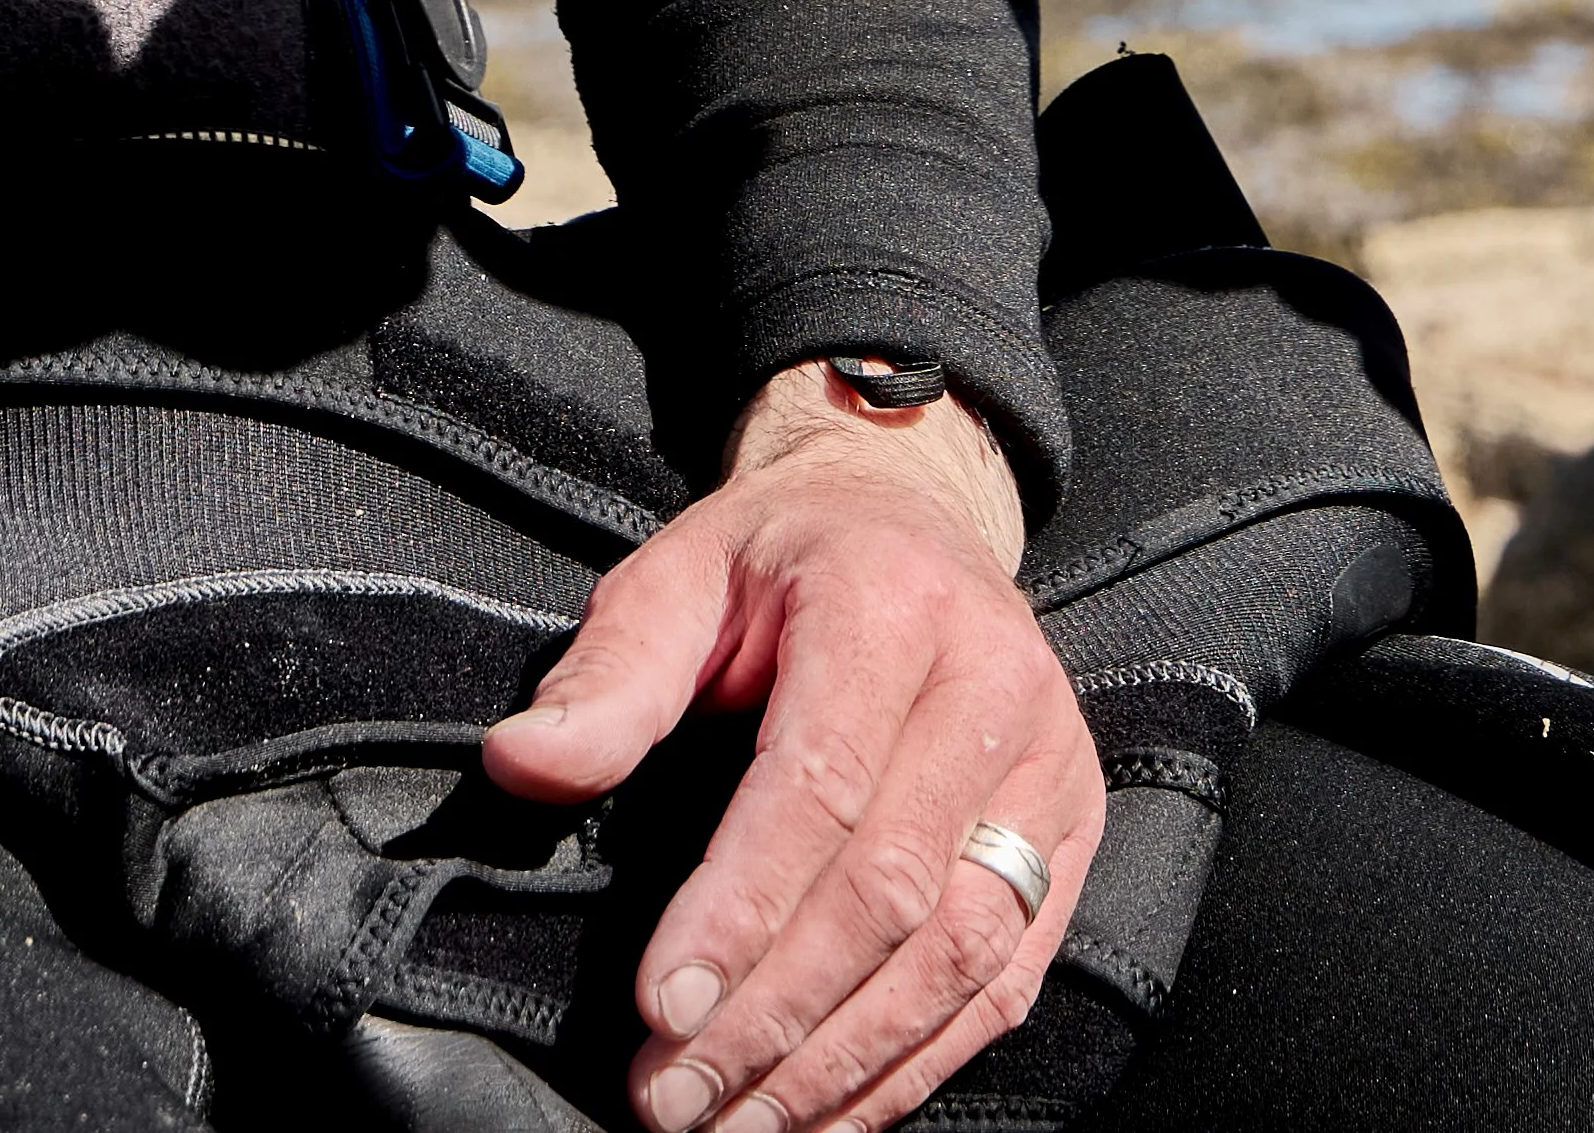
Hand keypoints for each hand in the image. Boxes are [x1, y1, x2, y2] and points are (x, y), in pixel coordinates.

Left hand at [482, 369, 1090, 1132]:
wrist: (914, 522)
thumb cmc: (780, 563)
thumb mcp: (678, 577)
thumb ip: (609, 677)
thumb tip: (522, 765)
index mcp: (893, 604)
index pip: (821, 785)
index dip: (741, 909)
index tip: (660, 1007)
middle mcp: (997, 686)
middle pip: (893, 889)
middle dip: (776, 1016)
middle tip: (673, 1097)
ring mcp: (1050, 768)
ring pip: (960, 953)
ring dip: (841, 1064)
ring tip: (734, 1125)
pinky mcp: (1072, 836)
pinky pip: (1004, 978)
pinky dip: (913, 1064)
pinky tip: (825, 1109)